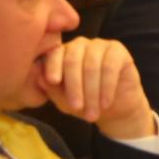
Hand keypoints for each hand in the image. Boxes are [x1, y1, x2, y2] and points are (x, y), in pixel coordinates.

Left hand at [36, 37, 158, 141]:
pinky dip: (107, 87)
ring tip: (92, 113)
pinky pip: (110, 67)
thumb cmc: (85, 103)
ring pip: (92, 66)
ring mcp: (99, 45)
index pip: (54, 54)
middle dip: (74, 87)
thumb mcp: (64, 101)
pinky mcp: (118, 50)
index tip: (53, 81)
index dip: (53, 66)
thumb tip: (40, 79)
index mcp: (61, 53)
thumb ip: (52, 89)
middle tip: (77, 108)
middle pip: (72, 60)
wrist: (114, 109)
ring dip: (92, 92)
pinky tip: (106, 103)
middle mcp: (79, 45)